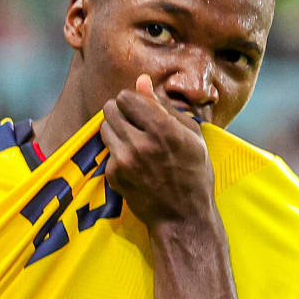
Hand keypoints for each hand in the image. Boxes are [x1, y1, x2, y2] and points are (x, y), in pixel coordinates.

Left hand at [101, 74, 214, 227]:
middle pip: (110, 108)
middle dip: (121, 111)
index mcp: (163, 130)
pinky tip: (135, 163)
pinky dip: (118, 152)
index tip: (142, 109)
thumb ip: (164, 106)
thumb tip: (141, 81)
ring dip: (117, 129)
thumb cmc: (194, 174)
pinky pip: (107, 150)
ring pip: (104, 127)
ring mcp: (124, 161)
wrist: (183, 217)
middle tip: (135, 123)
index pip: (127, 97)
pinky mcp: (114, 175)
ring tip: (135, 142)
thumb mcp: (191, 136)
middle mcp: (140, 144)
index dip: (134, 100)